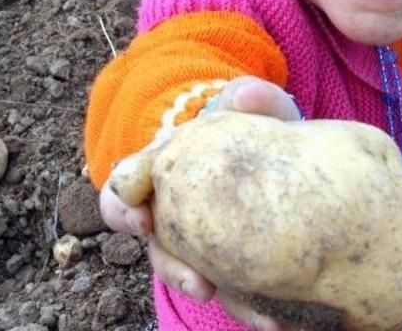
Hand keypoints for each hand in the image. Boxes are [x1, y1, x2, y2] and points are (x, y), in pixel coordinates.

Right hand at [98, 76, 301, 327]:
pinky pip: (233, 292)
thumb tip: (247, 94)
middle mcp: (172, 215)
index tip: (143, 221)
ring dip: (223, 299)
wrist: (280, 152)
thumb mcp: (257, 108)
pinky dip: (252, 307)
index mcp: (163, 171)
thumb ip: (253, 98)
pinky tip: (280, 318)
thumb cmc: (255, 128)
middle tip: (203, 285)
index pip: (121, 192)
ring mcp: (200, 244)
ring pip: (194, 279)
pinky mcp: (231, 265)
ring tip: (260, 316)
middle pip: (157, 251)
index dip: (124, 209)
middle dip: (176, 271)